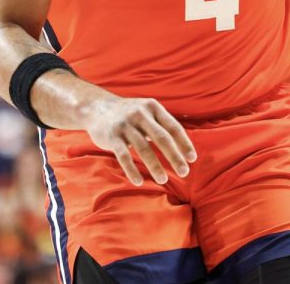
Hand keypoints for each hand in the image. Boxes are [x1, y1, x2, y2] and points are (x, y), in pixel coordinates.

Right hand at [81, 94, 196, 185]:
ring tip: (163, 180)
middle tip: (185, 172)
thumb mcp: (147, 111)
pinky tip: (139, 182)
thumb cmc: (129, 114)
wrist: (97, 108)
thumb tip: (183, 147)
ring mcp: (125, 125)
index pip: (173, 127)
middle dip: (174, 157)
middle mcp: (140, 114)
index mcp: (153, 107)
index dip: (184, 143)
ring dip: (155, 166)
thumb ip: (162, 125)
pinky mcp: (112, 136)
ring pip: (143, 149)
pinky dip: (132, 170)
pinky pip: (123, 156)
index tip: (192, 159)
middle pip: (162, 138)